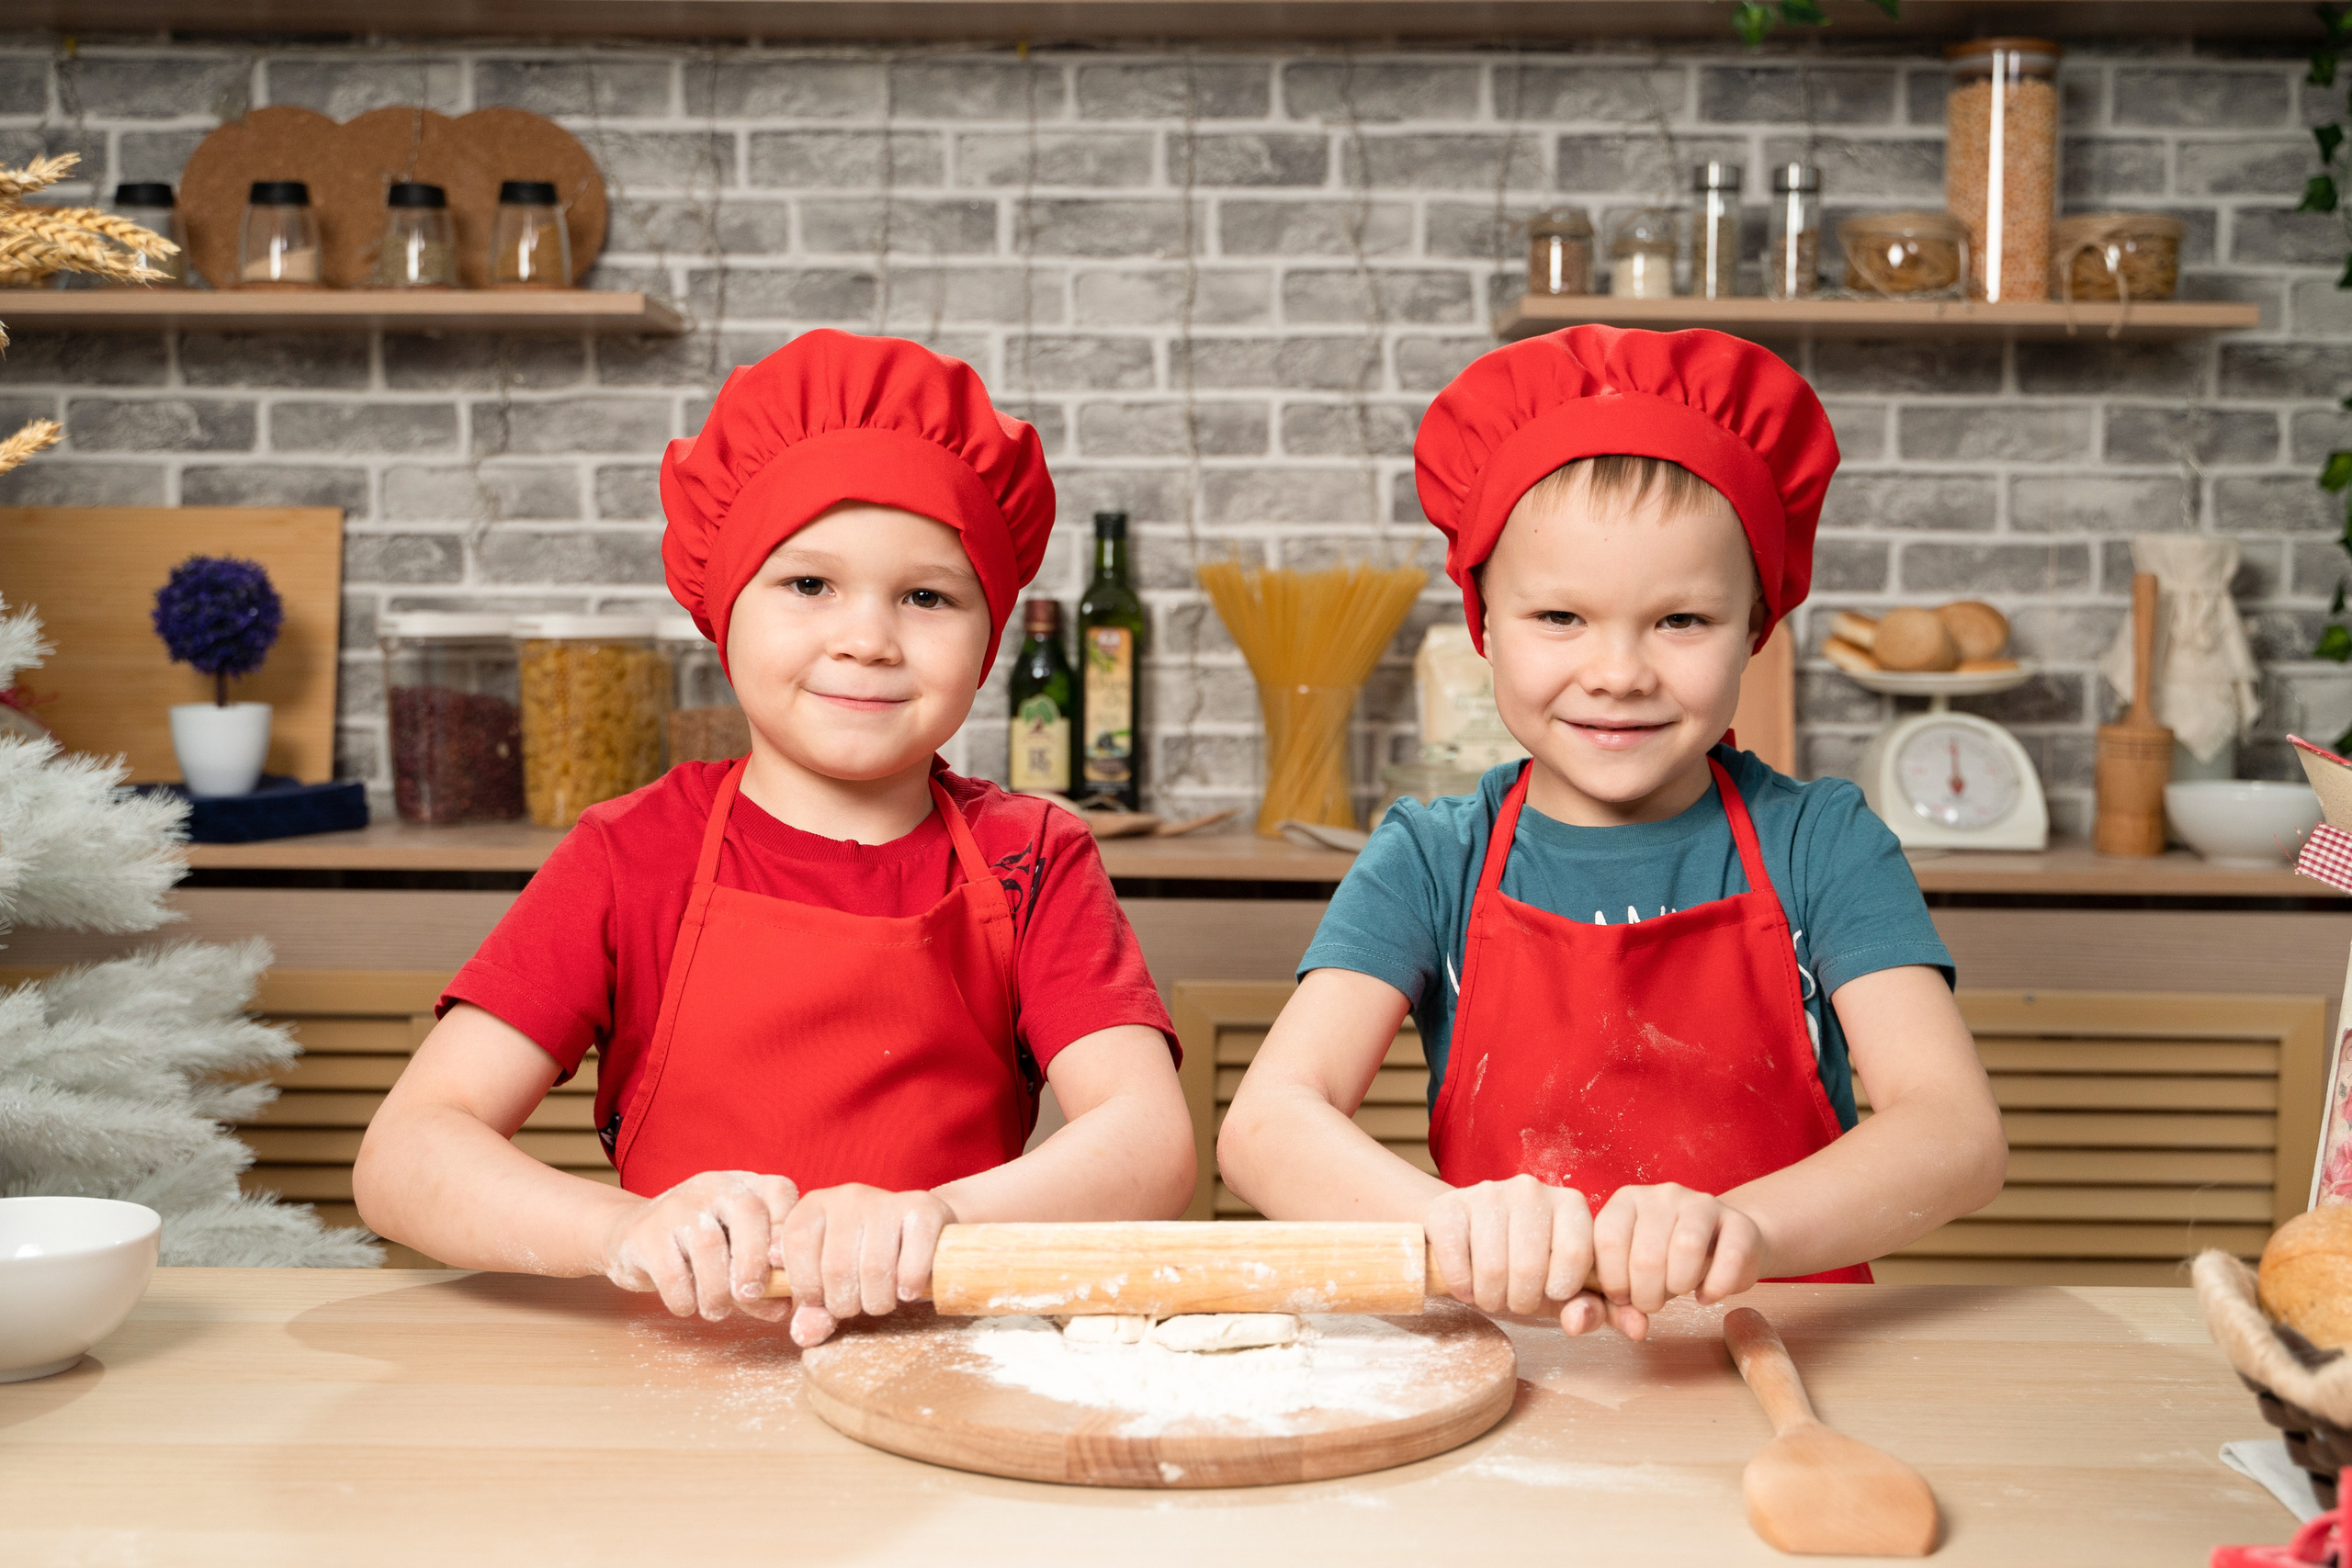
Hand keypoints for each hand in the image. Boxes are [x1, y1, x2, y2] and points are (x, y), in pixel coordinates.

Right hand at [600, 1170, 798, 1323]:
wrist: (631, 1235)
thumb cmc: (697, 1250)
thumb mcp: (734, 1256)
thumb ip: (763, 1280)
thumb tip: (785, 1308)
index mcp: (744, 1186)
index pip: (780, 1191)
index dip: (787, 1230)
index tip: (782, 1267)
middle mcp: (714, 1187)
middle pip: (748, 1212)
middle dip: (754, 1262)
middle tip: (750, 1296)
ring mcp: (678, 1205)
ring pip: (709, 1244)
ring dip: (717, 1290)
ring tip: (717, 1310)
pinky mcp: (646, 1233)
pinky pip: (671, 1271)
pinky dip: (684, 1298)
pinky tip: (686, 1305)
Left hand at [776, 1184, 957, 1347]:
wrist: (918, 1234)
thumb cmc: (863, 1261)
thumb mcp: (830, 1285)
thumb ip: (813, 1312)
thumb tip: (805, 1334)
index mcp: (814, 1206)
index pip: (796, 1243)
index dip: (807, 1285)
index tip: (822, 1300)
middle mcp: (847, 1196)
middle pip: (837, 1266)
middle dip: (847, 1303)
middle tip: (859, 1305)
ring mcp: (886, 1200)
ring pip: (875, 1268)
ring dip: (879, 1301)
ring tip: (883, 1299)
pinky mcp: (924, 1207)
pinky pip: (913, 1260)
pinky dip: (910, 1285)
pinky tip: (908, 1290)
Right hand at [1423, 1174, 1621, 1338]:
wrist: (1468, 1233)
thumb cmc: (1525, 1264)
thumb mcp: (1565, 1288)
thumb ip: (1602, 1307)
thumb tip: (1637, 1327)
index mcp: (1571, 1204)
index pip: (1576, 1255)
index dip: (1561, 1288)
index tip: (1550, 1292)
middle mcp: (1532, 1190)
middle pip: (1530, 1268)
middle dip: (1520, 1300)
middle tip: (1515, 1298)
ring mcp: (1488, 1193)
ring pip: (1492, 1269)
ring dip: (1490, 1296)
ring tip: (1491, 1291)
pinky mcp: (1449, 1206)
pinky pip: (1456, 1263)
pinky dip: (1461, 1286)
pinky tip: (1466, 1281)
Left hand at [1589, 1182, 1764, 1340]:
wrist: (1721, 1246)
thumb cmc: (1667, 1262)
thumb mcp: (1634, 1274)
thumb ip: (1622, 1300)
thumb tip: (1634, 1328)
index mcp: (1627, 1200)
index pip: (1607, 1240)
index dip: (1612, 1280)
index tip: (1622, 1298)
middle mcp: (1662, 1194)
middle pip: (1647, 1254)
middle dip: (1645, 1294)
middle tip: (1651, 1303)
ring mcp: (1702, 1203)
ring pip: (1686, 1248)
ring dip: (1679, 1285)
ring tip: (1678, 1291)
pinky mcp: (1739, 1221)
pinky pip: (1730, 1257)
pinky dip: (1716, 1287)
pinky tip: (1707, 1294)